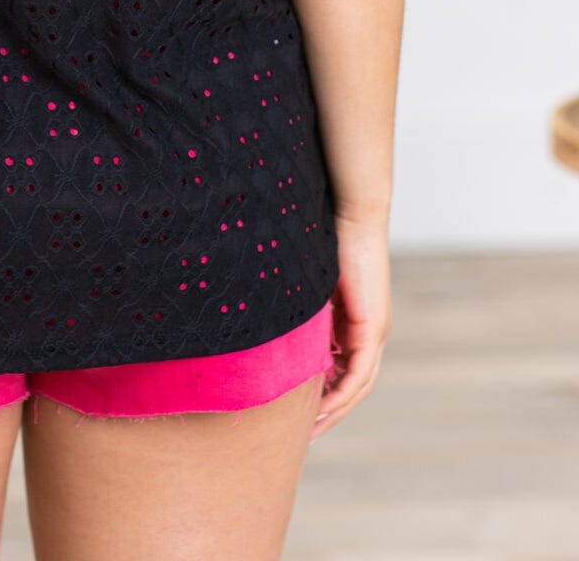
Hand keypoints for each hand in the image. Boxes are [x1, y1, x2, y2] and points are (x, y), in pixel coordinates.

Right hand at [312, 211, 391, 440]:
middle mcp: (370, 330)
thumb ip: (301, 305)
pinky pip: (360, 371)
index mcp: (355, 319)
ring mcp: (375, 329)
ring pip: (359, 383)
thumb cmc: (326, 235)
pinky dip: (343, 392)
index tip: (302, 411)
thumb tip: (272, 319)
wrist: (351, 213)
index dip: (326, 393)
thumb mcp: (309, 282)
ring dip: (337, 409)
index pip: (344, 368)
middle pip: (354, 384)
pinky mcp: (372, 325)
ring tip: (313, 428)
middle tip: (307, 434)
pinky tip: (324, 405)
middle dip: (332, 411)